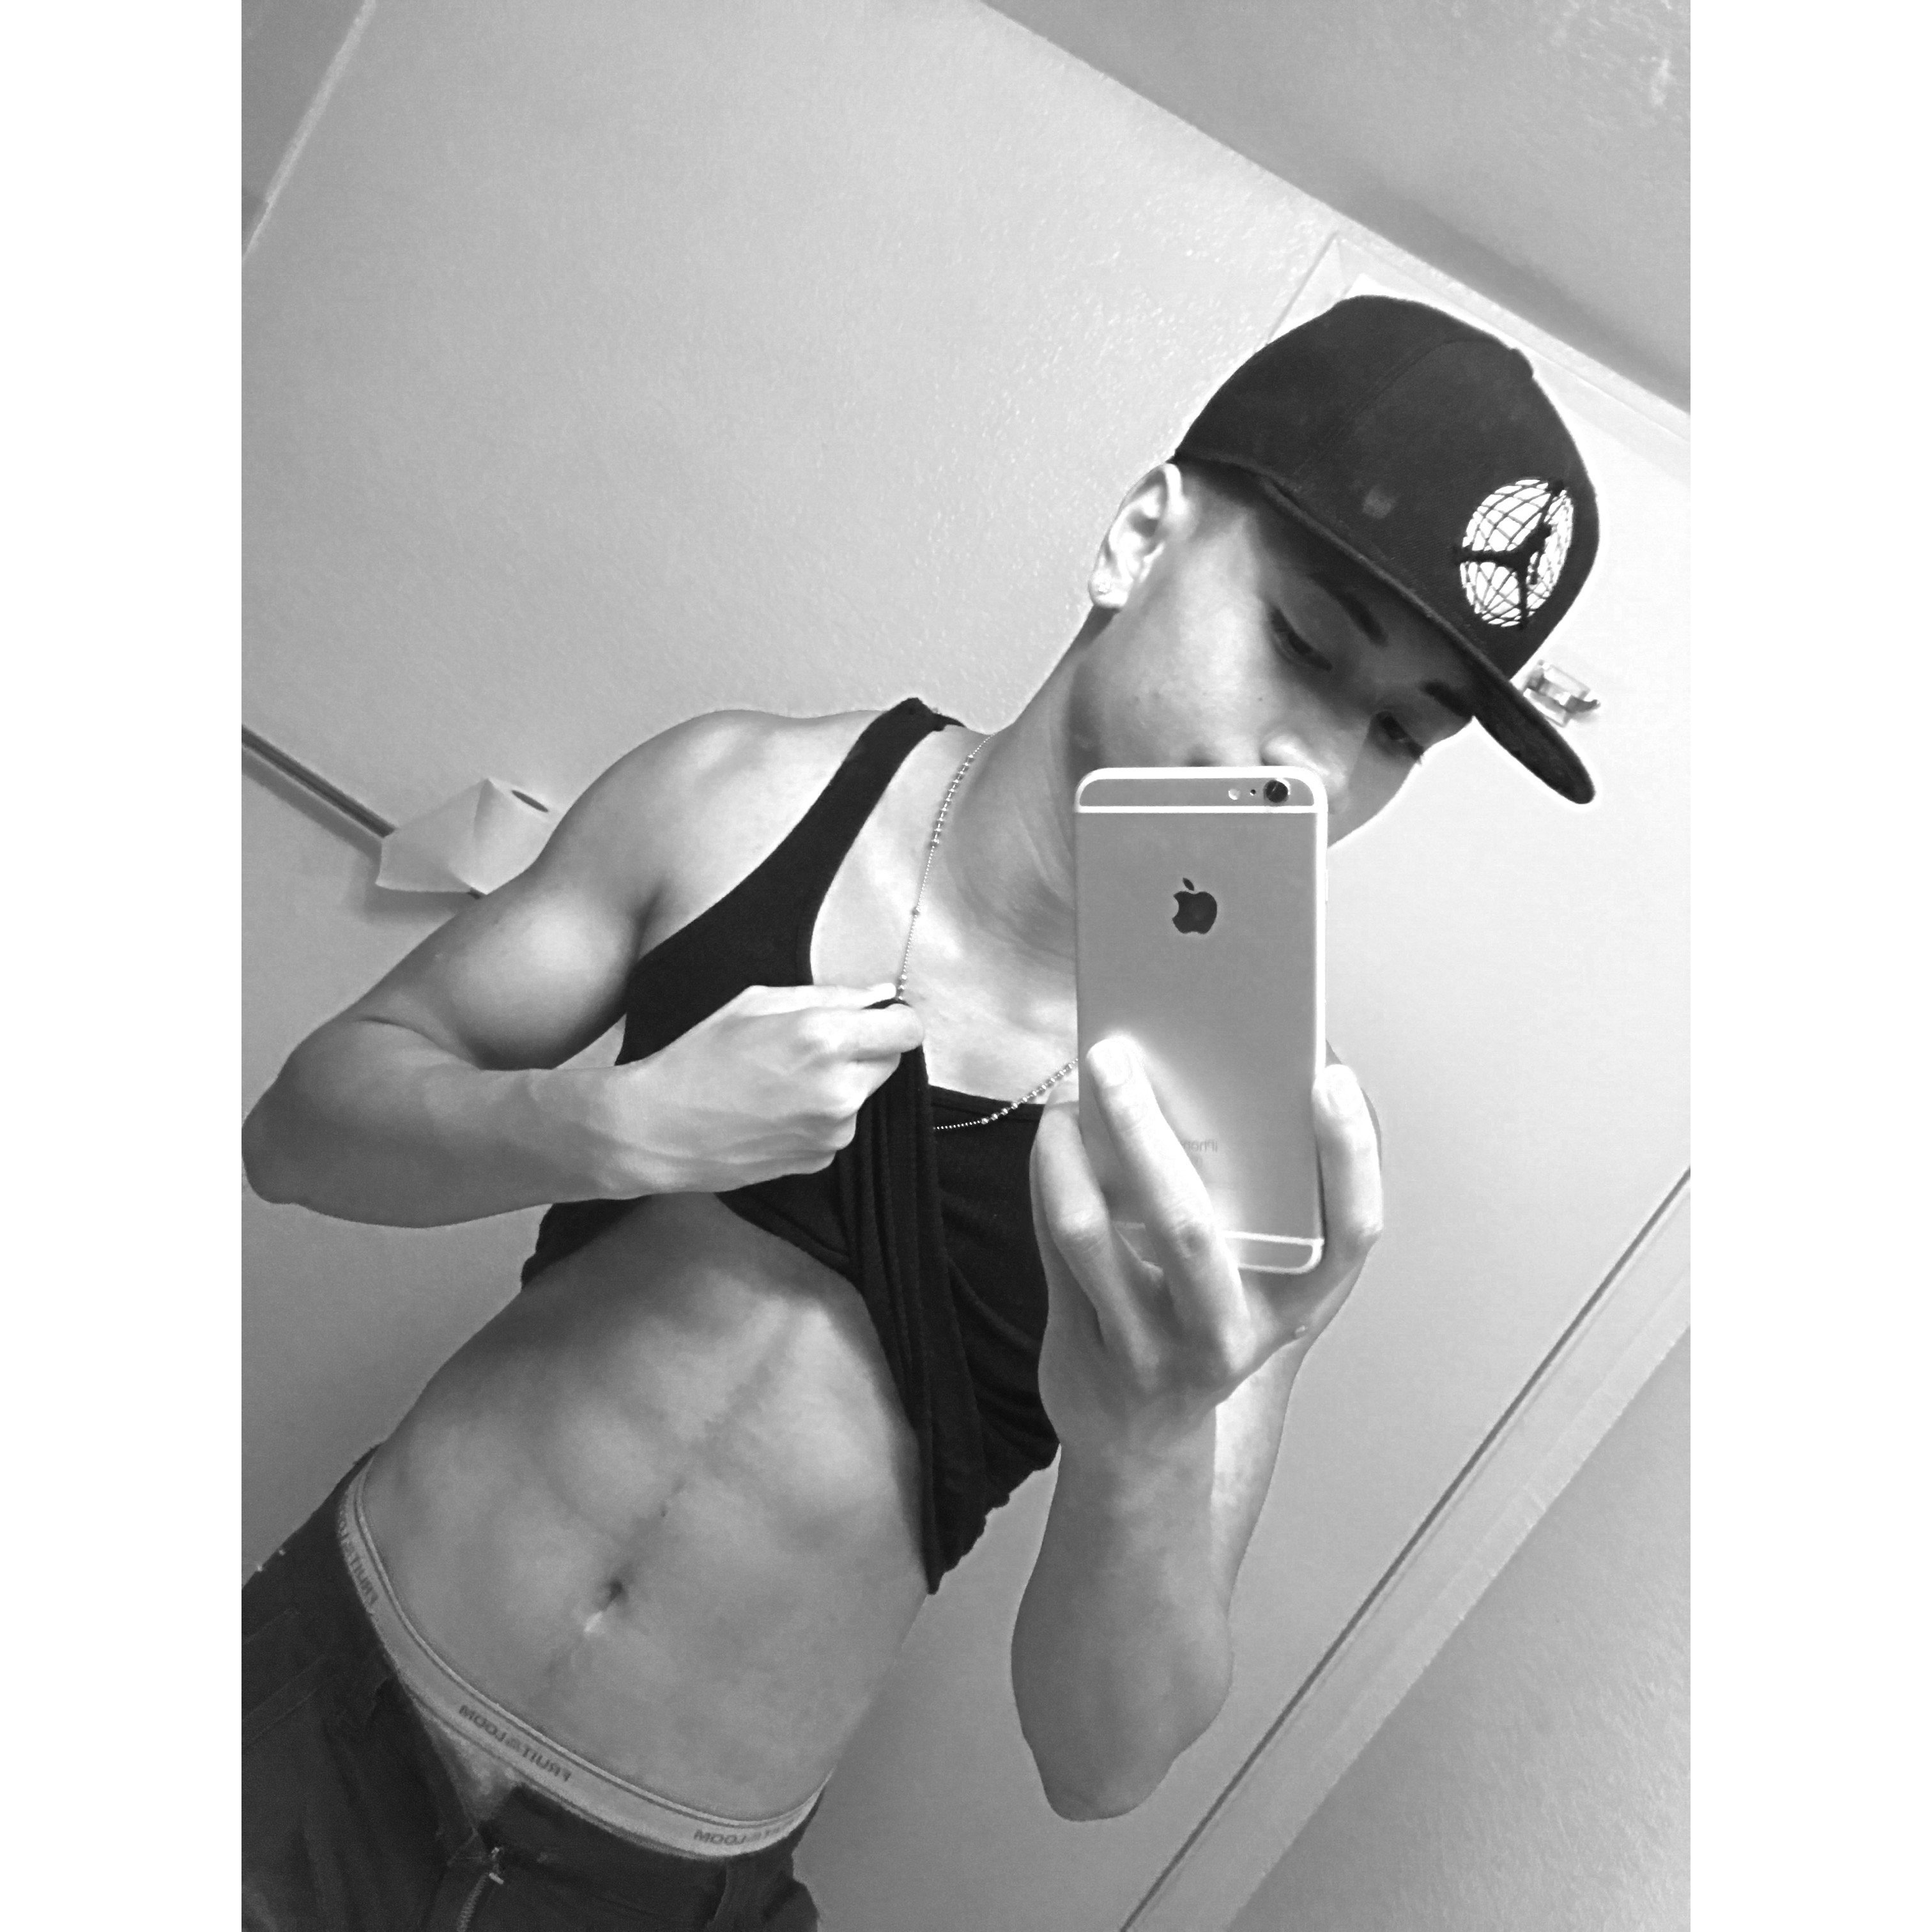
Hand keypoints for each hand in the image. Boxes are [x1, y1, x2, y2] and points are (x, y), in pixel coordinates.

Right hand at [598, 982, 923, 1193]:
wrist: (658, 1128)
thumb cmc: (699, 1057)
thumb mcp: (756, 1003)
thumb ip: (830, 996)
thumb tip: (880, 996)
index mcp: (826, 1039)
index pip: (906, 1029)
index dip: (894, 1020)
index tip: (876, 1019)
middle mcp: (840, 1088)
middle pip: (889, 1061)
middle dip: (862, 1050)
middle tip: (810, 1048)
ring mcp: (833, 1130)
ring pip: (862, 1095)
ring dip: (838, 1084)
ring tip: (780, 1082)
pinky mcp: (821, 1159)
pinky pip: (837, 1126)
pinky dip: (818, 1116)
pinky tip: (774, 1111)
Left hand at [1029, 1038, 1382, 1461]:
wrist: (1143, 1437)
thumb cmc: (1209, 1327)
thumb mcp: (1262, 1283)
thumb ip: (1273, 1195)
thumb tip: (1261, 1069)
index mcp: (1293, 1304)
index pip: (1349, 1235)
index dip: (1351, 1158)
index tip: (1331, 1080)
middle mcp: (1227, 1332)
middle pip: (1189, 1227)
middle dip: (1143, 1130)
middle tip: (1115, 1056)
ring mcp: (1149, 1347)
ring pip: (1093, 1234)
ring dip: (1068, 1151)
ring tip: (1067, 1097)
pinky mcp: (1084, 1345)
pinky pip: (1055, 1246)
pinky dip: (1049, 1177)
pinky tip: (1057, 1137)